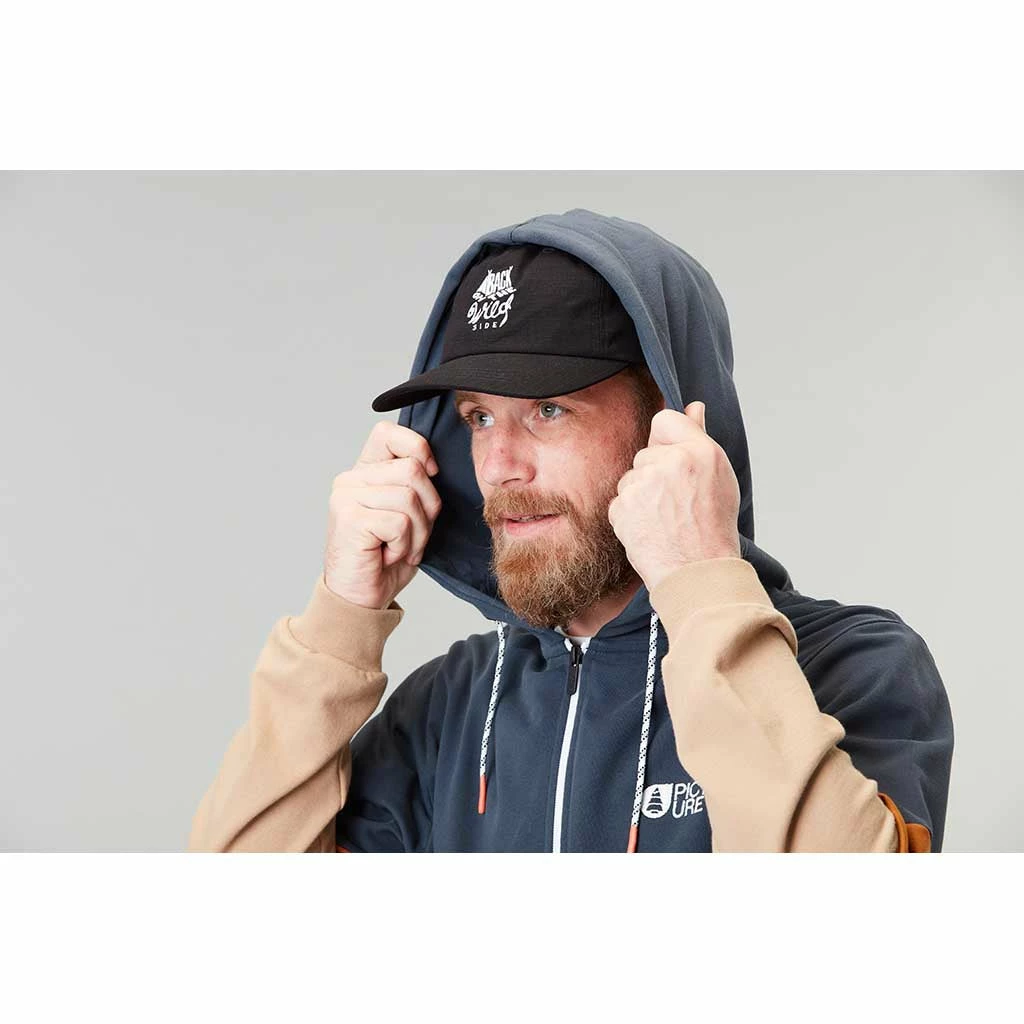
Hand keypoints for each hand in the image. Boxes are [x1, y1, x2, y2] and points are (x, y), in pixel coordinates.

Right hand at [323, 421, 441, 609]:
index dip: (418, 448)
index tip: (430, 475)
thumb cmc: (385, 557)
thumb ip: (414, 484)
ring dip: (416, 531)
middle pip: (413, 470)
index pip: (387, 432)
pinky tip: (387, 554)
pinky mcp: (350, 519)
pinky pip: (400, 522)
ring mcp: (346, 497)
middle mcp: (350, 479)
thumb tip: (433, 465)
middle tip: (411, 534)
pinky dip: (404, 544)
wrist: (361, 598)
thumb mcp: (408, 514)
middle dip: (427, 508)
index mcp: (365, 472)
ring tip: (398, 546)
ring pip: (409, 497)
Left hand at [607, 402, 741, 592]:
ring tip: (663, 519)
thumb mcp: (720, 478)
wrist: (698, 573)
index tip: (669, 457)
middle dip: (653, 474)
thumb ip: (700, 439)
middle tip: (674, 503)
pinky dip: (628, 516)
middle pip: (644, 453)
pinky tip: (649, 529)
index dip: (664, 439)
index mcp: (701, 451)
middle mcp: (672, 462)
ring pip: (630, 478)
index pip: (664, 420)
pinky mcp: (623, 505)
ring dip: (640, 496)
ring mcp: (645, 483)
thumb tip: (694, 408)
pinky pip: (619, 502)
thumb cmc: (712, 530)